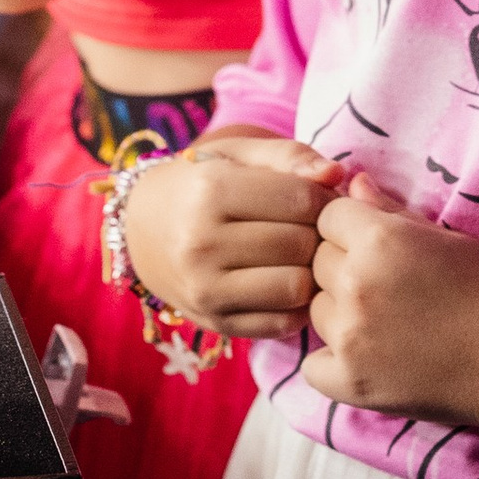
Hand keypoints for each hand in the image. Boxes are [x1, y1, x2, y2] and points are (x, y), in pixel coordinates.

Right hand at [120, 129, 339, 336]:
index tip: (320, 197)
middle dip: (320, 235)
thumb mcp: (238, 154)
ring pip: (296, 287)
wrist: (141, 230)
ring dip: (311, 272)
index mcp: (210, 191)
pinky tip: (286, 281)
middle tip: (314, 227)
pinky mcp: (215, 323)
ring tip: (302, 255)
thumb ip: (290, 156)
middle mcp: (201, 244)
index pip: (301, 199)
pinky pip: (282, 324)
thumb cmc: (202, 183)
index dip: (325, 197)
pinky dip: (296, 306)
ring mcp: (205, 290)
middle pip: (301, 245)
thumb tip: (336, 176)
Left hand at [301, 179, 478, 421]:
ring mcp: (349, 336)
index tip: (378, 246)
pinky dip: (331, 363)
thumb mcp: (446, 238)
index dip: (350, 228)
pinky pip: (311, 365)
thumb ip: (391, 211)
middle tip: (386, 287)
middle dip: (343, 268)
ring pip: (316, 310)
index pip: (327, 215)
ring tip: (385, 323)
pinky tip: (365, 358)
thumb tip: (354, 182)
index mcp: (379, 239)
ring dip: (339, 313)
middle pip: (317, 262)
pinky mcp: (349, 381)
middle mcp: (355, 283)